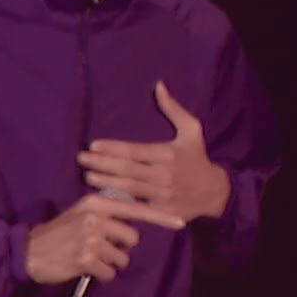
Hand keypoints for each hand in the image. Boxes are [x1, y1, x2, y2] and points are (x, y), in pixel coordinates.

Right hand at [24, 192, 184, 284]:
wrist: (30, 251)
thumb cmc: (60, 232)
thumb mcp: (82, 212)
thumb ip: (108, 211)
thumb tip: (135, 216)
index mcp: (97, 201)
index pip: (136, 208)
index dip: (161, 216)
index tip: (181, 222)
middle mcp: (96, 215)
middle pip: (132, 238)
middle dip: (120, 248)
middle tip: (99, 248)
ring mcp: (91, 236)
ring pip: (122, 257)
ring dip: (110, 263)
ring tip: (90, 257)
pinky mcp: (86, 257)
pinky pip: (110, 272)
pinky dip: (101, 274)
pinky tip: (85, 268)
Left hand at [78, 81, 230, 221]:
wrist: (214, 192)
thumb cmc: (197, 157)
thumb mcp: (191, 130)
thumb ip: (173, 109)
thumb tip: (159, 85)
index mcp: (169, 154)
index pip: (135, 151)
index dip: (112, 149)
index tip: (93, 145)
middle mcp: (165, 175)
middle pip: (127, 170)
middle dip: (102, 164)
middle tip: (82, 159)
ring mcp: (163, 195)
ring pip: (129, 189)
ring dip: (106, 182)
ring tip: (88, 175)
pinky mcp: (161, 211)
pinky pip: (137, 206)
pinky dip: (119, 202)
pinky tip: (103, 196)